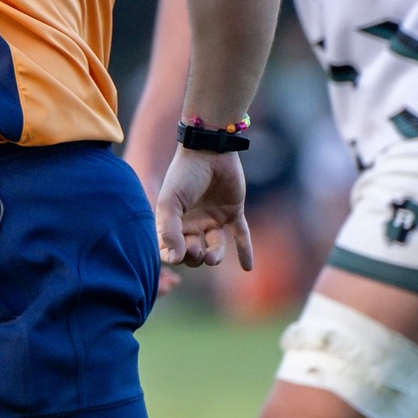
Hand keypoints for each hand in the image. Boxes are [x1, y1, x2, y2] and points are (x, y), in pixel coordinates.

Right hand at [154, 147, 253, 270]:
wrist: (209, 150)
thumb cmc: (184, 175)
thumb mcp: (170, 202)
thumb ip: (169, 231)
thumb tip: (175, 259)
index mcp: (175, 221)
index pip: (171, 249)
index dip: (172, 257)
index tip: (176, 256)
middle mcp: (194, 222)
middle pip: (194, 253)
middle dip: (194, 256)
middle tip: (195, 248)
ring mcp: (213, 218)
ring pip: (215, 248)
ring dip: (214, 257)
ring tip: (212, 258)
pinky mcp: (233, 212)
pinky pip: (240, 235)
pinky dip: (245, 251)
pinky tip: (248, 267)